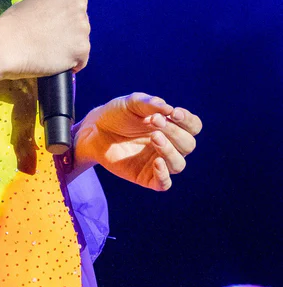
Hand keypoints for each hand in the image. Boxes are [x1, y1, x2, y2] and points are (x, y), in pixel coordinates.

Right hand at [0, 0, 90, 81]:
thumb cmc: (12, 24)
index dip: (68, 14)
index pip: (78, 0)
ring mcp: (82, 29)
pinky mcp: (81, 49)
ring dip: (71, 46)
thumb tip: (54, 10)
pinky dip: (73, 63)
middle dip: (71, 29)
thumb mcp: (30, 1)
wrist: (6, 46)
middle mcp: (78, 7)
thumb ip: (48, 3)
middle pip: (82, 20)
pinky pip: (82, 59)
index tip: (59, 23)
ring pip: (82, 39)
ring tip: (51, 52)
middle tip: (52, 39)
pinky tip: (59, 64)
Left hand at [73, 92, 201, 190]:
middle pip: (188, 144)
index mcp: (171, 126)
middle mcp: (169, 145)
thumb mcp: (131, 103)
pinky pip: (164, 183)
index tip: (174, 113)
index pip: (193, 127)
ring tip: (154, 137)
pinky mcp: (146, 177)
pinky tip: (156, 162)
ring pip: (179, 164)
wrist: (94, 130)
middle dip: (175, 132)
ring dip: (169, 150)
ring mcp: (158, 162)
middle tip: (155, 121)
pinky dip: (163, 175)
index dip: (188, 121)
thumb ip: (149, 104)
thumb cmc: (116, 114)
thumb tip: (169, 109)